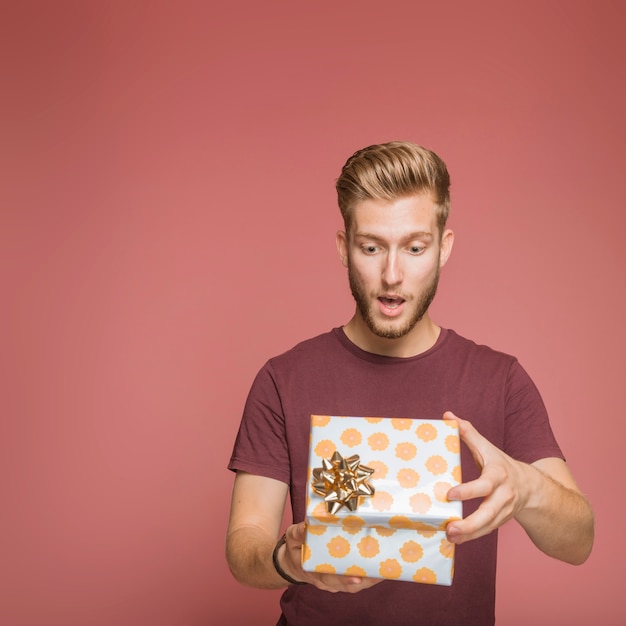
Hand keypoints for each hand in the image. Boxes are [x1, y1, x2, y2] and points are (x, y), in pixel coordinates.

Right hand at [280, 522, 382, 592]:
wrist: (292, 563)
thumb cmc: (294, 549)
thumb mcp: (292, 537)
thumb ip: (298, 532)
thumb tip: (306, 525)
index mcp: (312, 571)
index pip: (329, 578)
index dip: (343, 578)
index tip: (356, 577)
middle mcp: (325, 580)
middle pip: (347, 584)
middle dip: (365, 580)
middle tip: (380, 572)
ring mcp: (334, 582)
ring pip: (355, 585)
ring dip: (371, 579)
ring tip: (386, 569)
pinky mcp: (341, 579)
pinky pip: (356, 581)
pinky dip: (369, 577)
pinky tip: (381, 569)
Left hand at [444, 411, 535, 544]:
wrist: (531, 487)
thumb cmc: (501, 464)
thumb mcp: (487, 447)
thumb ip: (468, 432)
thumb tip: (448, 415)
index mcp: (498, 475)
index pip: (484, 484)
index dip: (468, 490)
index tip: (450, 494)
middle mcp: (503, 496)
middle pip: (488, 512)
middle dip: (470, 523)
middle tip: (451, 529)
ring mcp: (503, 511)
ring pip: (488, 526)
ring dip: (469, 534)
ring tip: (450, 537)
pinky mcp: (500, 521)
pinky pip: (486, 531)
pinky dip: (472, 537)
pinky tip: (456, 540)